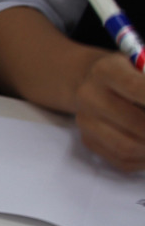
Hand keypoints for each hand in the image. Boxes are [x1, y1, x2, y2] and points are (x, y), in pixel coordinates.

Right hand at [71, 53, 144, 171]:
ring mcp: (86, 122)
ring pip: (129, 146)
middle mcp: (89, 96)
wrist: (93, 82)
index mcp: (105, 70)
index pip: (138, 88)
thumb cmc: (129, 72)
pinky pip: (123, 160)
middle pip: (137, 124)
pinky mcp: (88, 141)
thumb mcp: (143, 65)